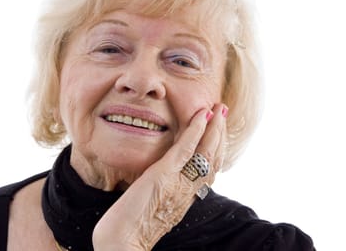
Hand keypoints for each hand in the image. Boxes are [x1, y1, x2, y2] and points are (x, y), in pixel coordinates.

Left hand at [92, 104, 228, 250]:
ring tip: (219, 108)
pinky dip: (195, 130)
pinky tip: (201, 116)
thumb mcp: (153, 209)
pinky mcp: (162, 176)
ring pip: (204, 152)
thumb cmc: (129, 229)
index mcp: (186, 199)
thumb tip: (162, 183)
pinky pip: (185, 149)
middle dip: (220, 134)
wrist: (121, 244)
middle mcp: (188, 191)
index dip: (216, 150)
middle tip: (224, 112)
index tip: (219, 134)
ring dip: (213, 127)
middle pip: (212, 159)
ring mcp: (177, 183)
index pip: (209, 171)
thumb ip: (163, 194)